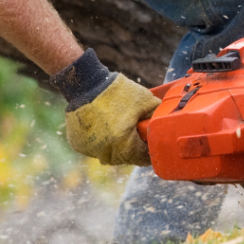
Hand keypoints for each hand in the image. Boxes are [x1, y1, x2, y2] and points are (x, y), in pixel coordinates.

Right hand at [51, 49, 156, 166]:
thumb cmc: (117, 93)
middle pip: (125, 159)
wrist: (87, 84)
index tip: (150, 146)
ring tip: (120, 132)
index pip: (141, 158)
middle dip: (133, 151)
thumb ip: (157, 115)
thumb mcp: (146, 100)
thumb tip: (164, 123)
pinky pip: (94, 150)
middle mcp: (106, 151)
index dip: (149, 152)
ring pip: (108, 156)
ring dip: (116, 149)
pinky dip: (101, 143)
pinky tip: (105, 129)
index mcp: (124, 144)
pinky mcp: (79, 145)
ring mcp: (90, 150)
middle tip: (137, 138)